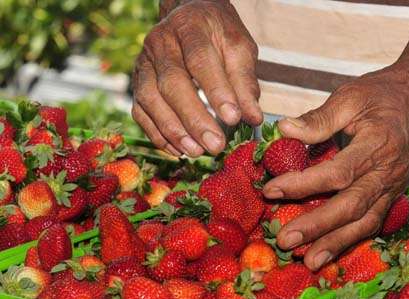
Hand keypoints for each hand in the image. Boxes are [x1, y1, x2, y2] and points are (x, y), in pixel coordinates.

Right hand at [132, 0, 261, 156]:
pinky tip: (177, 149)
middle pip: (172, 83)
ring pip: (150, 99)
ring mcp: (143, 62)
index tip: (233, 119)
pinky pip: (140, 111)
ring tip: (197, 151)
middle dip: (194, 119)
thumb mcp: (239, 47)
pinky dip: (157, 133)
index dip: (216, 91)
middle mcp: (160, 42)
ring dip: (173, 130)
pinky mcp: (136, 82)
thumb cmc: (218, 34)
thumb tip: (252, 118)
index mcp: (189, 27)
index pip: (200, 60)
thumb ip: (245, 81)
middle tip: (215, 145)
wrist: (189, 18)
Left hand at [262, 61, 408, 270]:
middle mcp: (388, 171)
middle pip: (351, 205)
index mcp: (377, 144)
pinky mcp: (391, 193)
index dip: (302, 184)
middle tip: (285, 240)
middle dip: (317, 226)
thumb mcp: (350, 96)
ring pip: (365, 221)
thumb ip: (318, 118)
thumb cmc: (382, 94)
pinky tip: (329, 249)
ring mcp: (392, 186)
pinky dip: (351, 238)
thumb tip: (283, 130)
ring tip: (309, 260)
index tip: (270, 190)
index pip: (337, 172)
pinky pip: (371, 221)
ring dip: (336, 243)